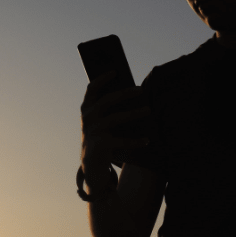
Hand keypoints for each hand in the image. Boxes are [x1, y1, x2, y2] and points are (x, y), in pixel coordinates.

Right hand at [79, 71, 150, 189]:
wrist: (91, 165)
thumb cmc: (101, 137)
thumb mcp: (101, 122)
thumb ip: (109, 108)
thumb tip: (131, 91)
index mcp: (87, 110)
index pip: (91, 89)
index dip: (102, 79)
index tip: (115, 71)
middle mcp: (88, 119)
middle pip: (107, 101)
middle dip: (125, 93)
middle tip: (141, 90)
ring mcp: (93, 132)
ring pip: (116, 118)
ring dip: (134, 113)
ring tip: (149, 110)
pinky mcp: (100, 145)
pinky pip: (121, 140)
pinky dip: (136, 141)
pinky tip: (147, 140)